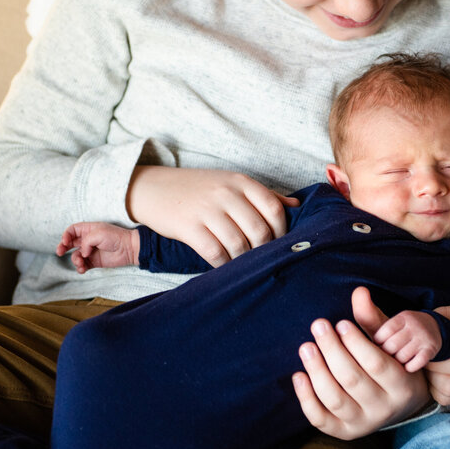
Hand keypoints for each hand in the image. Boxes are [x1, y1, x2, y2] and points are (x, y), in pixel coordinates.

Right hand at [56, 222, 139, 272]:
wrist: (129, 249)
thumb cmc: (115, 237)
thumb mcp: (98, 234)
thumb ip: (85, 242)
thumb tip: (82, 253)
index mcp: (88, 229)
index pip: (72, 230)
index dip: (66, 235)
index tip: (65, 242)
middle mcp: (88, 240)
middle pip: (70, 243)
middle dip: (62, 247)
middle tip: (59, 252)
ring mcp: (90, 251)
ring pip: (76, 256)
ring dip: (75, 260)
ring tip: (81, 262)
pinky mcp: (94, 262)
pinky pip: (82, 265)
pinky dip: (80, 268)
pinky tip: (82, 269)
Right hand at [126, 166, 298, 266]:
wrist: (153, 187)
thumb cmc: (198, 188)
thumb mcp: (231, 183)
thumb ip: (263, 194)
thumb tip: (296, 206)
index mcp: (241, 182)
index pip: (274, 208)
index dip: (282, 231)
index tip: (279, 244)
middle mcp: (226, 193)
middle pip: (259, 230)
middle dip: (264, 251)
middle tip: (261, 260)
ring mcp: (207, 210)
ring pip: (238, 244)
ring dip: (244, 260)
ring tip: (243, 265)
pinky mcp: (189, 227)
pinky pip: (214, 252)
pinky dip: (223, 264)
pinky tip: (224, 266)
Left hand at [292, 287, 431, 439]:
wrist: (397, 405)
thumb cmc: (391, 365)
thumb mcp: (389, 343)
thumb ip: (373, 320)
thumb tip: (359, 291)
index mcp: (401, 386)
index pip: (377, 364)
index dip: (356, 342)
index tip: (340, 322)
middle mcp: (383, 409)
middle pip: (353, 379)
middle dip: (332, 350)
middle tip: (319, 326)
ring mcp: (362, 424)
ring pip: (335, 399)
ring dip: (317, 370)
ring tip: (306, 346)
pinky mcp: (343, 432)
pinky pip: (320, 419)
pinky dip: (306, 398)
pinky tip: (298, 375)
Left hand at [373, 310, 441, 372]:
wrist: (434, 329)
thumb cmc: (404, 330)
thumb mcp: (392, 323)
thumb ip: (371, 319)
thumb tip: (355, 306)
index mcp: (402, 317)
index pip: (383, 332)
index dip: (377, 343)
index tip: (378, 346)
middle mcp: (414, 325)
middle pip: (391, 345)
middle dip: (385, 354)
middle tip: (386, 356)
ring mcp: (424, 337)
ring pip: (402, 356)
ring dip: (397, 362)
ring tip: (396, 361)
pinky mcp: (431, 349)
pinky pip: (416, 363)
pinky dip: (409, 367)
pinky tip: (407, 366)